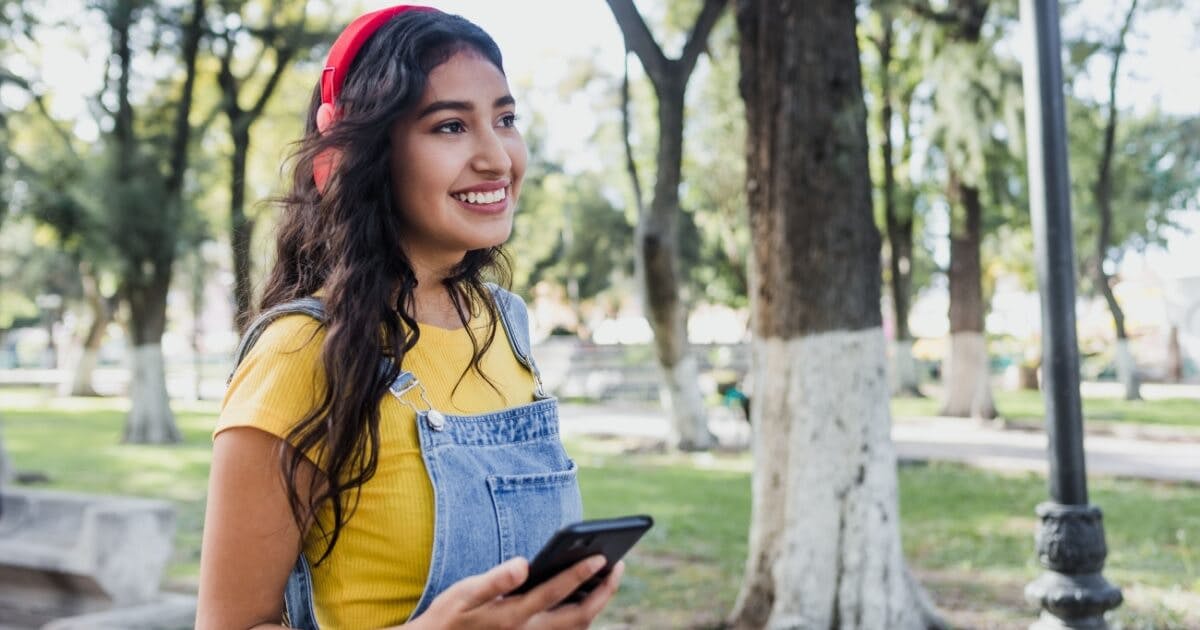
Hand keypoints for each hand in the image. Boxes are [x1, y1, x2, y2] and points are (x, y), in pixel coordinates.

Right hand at [403, 555, 624, 629]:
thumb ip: (495, 580)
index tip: (601, 556)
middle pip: (579, 616)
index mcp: (514, 617)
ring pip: (577, 626)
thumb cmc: (451, 617)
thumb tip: (523, 564)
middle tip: (619, 565)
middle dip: (603, 591)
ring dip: (597, 602)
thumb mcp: (464, 594)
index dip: (579, 574)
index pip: (555, 593)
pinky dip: (583, 612)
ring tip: (609, 576)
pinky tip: (588, 593)